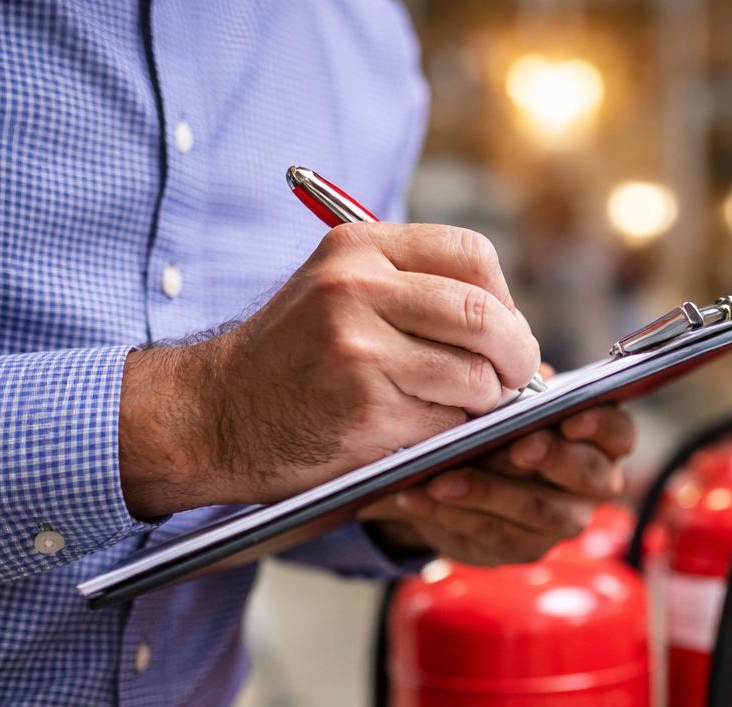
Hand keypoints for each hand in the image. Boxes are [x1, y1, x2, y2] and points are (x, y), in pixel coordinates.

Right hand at [119, 223, 539, 518]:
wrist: (214, 414)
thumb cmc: (293, 358)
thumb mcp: (340, 292)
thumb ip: (416, 289)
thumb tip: (516, 325)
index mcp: (359, 247)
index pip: (474, 255)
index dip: (505, 299)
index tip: (503, 330)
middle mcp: (358, 288)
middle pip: (485, 316)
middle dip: (516, 355)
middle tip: (515, 378)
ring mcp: (361, 350)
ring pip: (476, 376)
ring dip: (485, 401)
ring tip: (461, 406)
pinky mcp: (366, 409)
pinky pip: (448, 422)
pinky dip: (451, 433)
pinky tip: (422, 429)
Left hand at [359, 405, 635, 566]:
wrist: (463, 474)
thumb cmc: (499, 423)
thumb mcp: (509, 400)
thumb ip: (522, 391)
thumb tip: (523, 377)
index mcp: (600, 440)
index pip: (619, 432)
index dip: (600, 427)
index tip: (570, 419)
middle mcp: (592, 485)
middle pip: (587, 476)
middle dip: (551, 458)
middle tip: (516, 448)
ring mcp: (560, 522)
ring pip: (537, 511)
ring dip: (488, 491)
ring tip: (441, 477)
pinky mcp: (522, 548)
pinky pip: (491, 534)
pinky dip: (450, 513)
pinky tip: (416, 495)